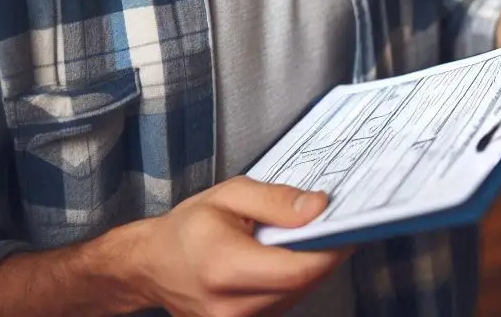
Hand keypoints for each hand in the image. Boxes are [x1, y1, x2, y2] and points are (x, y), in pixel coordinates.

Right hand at [132, 177, 350, 316]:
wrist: (152, 265)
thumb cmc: (189, 226)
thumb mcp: (231, 194)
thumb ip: (277, 200)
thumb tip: (319, 207)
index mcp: (226, 267)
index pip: (298, 271)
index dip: (331, 250)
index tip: (349, 225)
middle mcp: (231, 307)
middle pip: (303, 285)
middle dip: (325, 253)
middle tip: (334, 222)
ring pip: (297, 295)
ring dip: (310, 266)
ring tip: (306, 236)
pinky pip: (284, 302)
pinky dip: (294, 278)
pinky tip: (287, 256)